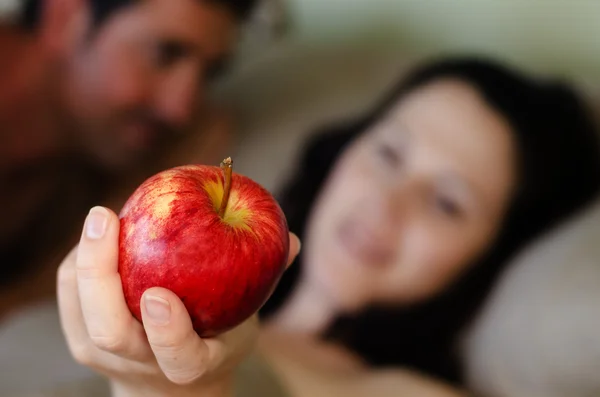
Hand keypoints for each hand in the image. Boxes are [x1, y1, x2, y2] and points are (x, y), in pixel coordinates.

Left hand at [57, 206, 299, 396]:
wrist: (171, 383)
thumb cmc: (215, 338)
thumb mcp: (246, 318)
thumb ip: (265, 277)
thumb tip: (291, 241)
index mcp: (191, 366)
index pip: (179, 357)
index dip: (168, 331)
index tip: (159, 293)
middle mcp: (143, 366)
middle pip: (111, 333)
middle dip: (101, 276)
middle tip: (106, 218)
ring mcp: (107, 358)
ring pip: (81, 313)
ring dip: (84, 262)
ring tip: (103, 219)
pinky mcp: (81, 341)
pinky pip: (68, 298)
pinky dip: (78, 264)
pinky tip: (98, 235)